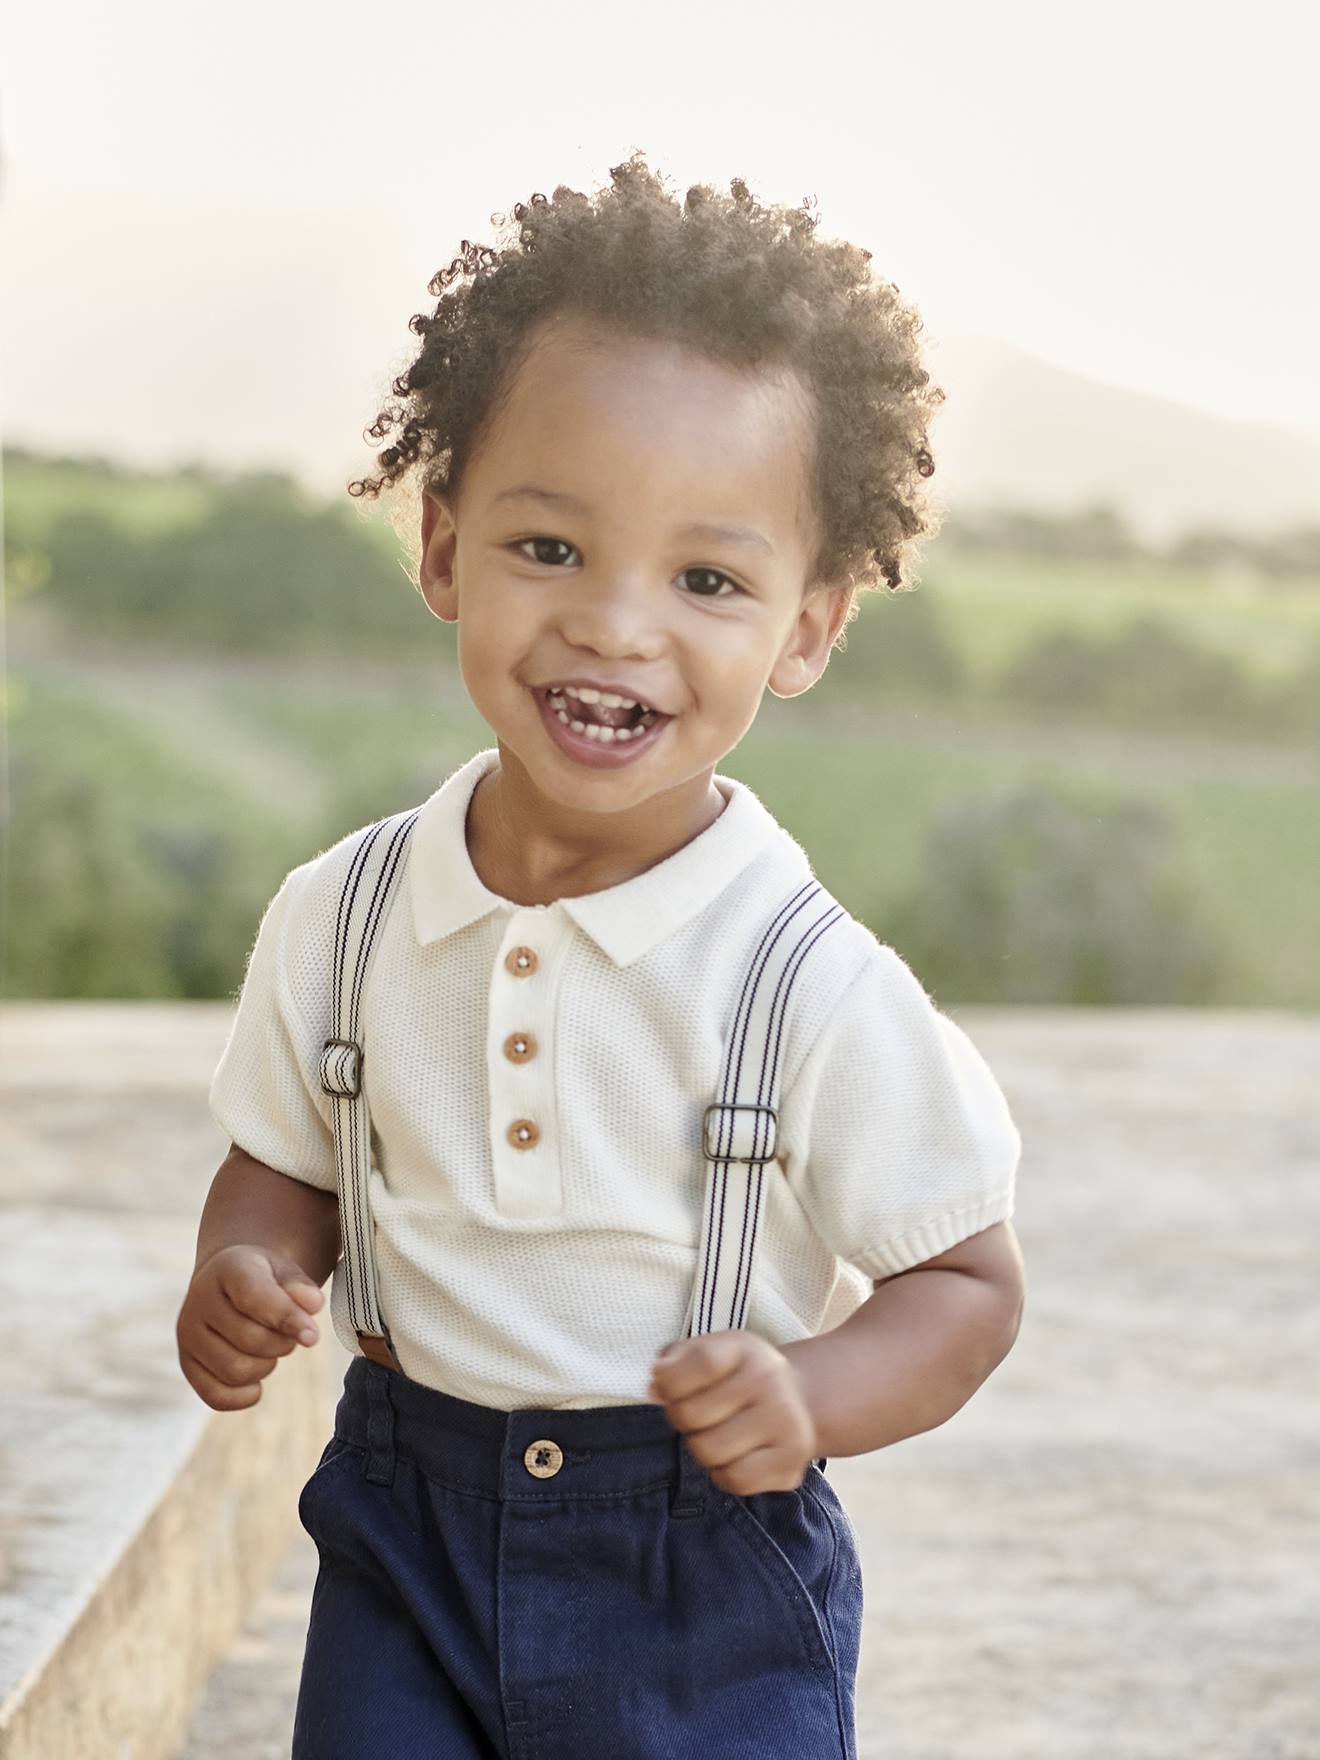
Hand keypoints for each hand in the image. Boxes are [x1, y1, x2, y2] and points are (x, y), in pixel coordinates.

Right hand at [176, 1244, 323, 1410]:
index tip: (313, 1335)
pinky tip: (256, 1378)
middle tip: (287, 1334)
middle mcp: (199, 1300)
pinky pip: (217, 1397)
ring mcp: (188, 1334)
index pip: (255, 1297)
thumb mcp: (287, 1271)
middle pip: (251, 1341)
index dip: (287, 1318)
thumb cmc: (266, 1279)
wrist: (230, 1285)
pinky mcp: (187, 1365)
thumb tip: (313, 1305)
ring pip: (236, 1371)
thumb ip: (301, 1287)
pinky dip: (245, 1395)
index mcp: (227, 1268)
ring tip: (270, 1347)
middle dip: (282, 1344)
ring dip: (266, 1366)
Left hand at [647, 1329, 818, 1494]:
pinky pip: (734, 1480)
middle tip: (698, 1415)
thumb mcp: (707, 1351)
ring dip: (702, 1448)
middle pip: (690, 1415)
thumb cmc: (737, 1376)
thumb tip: (653, 1390)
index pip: (701, 1363)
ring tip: (718, 1433)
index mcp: (744, 1349)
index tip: (667, 1388)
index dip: (670, 1382)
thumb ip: (673, 1363)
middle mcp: (769, 1381)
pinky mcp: (791, 1464)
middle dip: (682, 1419)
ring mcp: (784, 1423)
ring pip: (708, 1452)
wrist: (797, 1399)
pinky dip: (723, 1474)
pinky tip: (735, 1456)